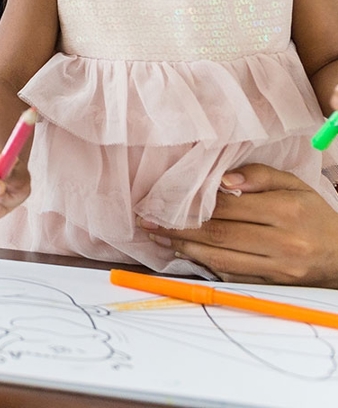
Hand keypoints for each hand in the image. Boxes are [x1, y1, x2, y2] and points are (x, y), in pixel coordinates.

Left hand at [137, 164, 337, 285]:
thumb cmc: (313, 214)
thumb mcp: (293, 184)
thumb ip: (258, 176)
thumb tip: (222, 181)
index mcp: (285, 210)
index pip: (227, 206)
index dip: (192, 204)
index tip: (163, 199)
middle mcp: (282, 241)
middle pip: (219, 234)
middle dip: (178, 227)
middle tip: (148, 221)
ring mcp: (277, 267)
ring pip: (221, 258)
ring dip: (184, 247)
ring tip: (158, 237)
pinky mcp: (272, 284)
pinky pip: (232, 275)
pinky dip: (204, 264)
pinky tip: (185, 253)